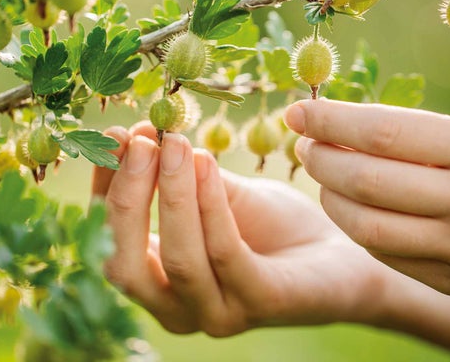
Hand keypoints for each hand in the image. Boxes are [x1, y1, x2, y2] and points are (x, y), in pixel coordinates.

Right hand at [91, 123, 390, 335]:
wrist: (343, 253)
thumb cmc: (274, 224)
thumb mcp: (218, 192)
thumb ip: (180, 174)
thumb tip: (140, 134)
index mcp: (156, 279)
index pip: (109, 239)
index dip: (107, 186)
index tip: (115, 135)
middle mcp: (176, 307)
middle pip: (125, 263)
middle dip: (129, 196)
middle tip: (141, 141)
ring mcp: (217, 314)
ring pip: (178, 259)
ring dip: (172, 195)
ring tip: (176, 145)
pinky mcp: (260, 305)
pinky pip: (226, 255)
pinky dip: (212, 205)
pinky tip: (209, 163)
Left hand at [284, 99, 449, 310]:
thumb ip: (424, 137)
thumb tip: (342, 129)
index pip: (386, 131)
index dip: (331, 121)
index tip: (299, 111)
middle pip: (368, 182)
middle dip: (321, 160)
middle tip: (306, 145)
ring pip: (370, 228)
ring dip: (331, 198)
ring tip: (325, 178)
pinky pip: (391, 258)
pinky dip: (361, 230)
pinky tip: (355, 210)